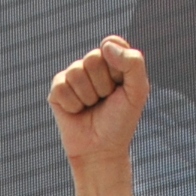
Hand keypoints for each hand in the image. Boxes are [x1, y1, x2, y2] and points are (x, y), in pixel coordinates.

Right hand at [50, 36, 148, 195]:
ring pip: (76, 72)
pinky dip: (73, 104)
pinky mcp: (57, 90)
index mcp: (112, 60)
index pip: (110, 44)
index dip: (117, 68)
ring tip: (91, 108)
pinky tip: (78, 112)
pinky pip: (61, 87)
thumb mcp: (138, 91)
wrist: (101, 150)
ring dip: (87, 96)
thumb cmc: (121, 121)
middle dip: (102, 84)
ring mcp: (72, 76)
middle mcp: (91, 65)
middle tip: (105, 101)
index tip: (121, 86)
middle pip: (92, 59)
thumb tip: (105, 45)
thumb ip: (133, 62)